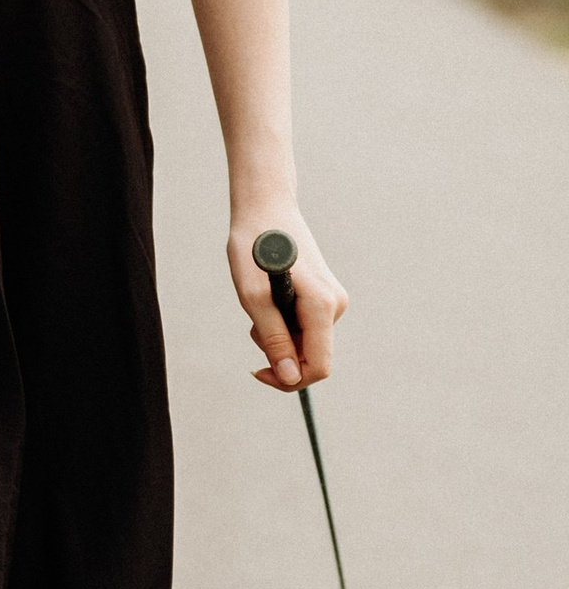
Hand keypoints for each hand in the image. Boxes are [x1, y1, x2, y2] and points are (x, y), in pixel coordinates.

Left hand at [230, 212, 346, 391]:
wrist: (265, 208)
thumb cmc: (254, 248)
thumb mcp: (254, 298)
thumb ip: (274, 339)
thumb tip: (289, 378)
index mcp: (322, 306)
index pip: (318, 366)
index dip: (289, 379)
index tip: (258, 372)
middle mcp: (335, 305)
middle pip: (311, 355)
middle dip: (278, 351)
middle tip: (252, 323)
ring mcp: (332, 299)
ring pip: (305, 340)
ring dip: (277, 334)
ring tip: (258, 301)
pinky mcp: (324, 294)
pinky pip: (305, 325)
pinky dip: (283, 321)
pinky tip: (269, 295)